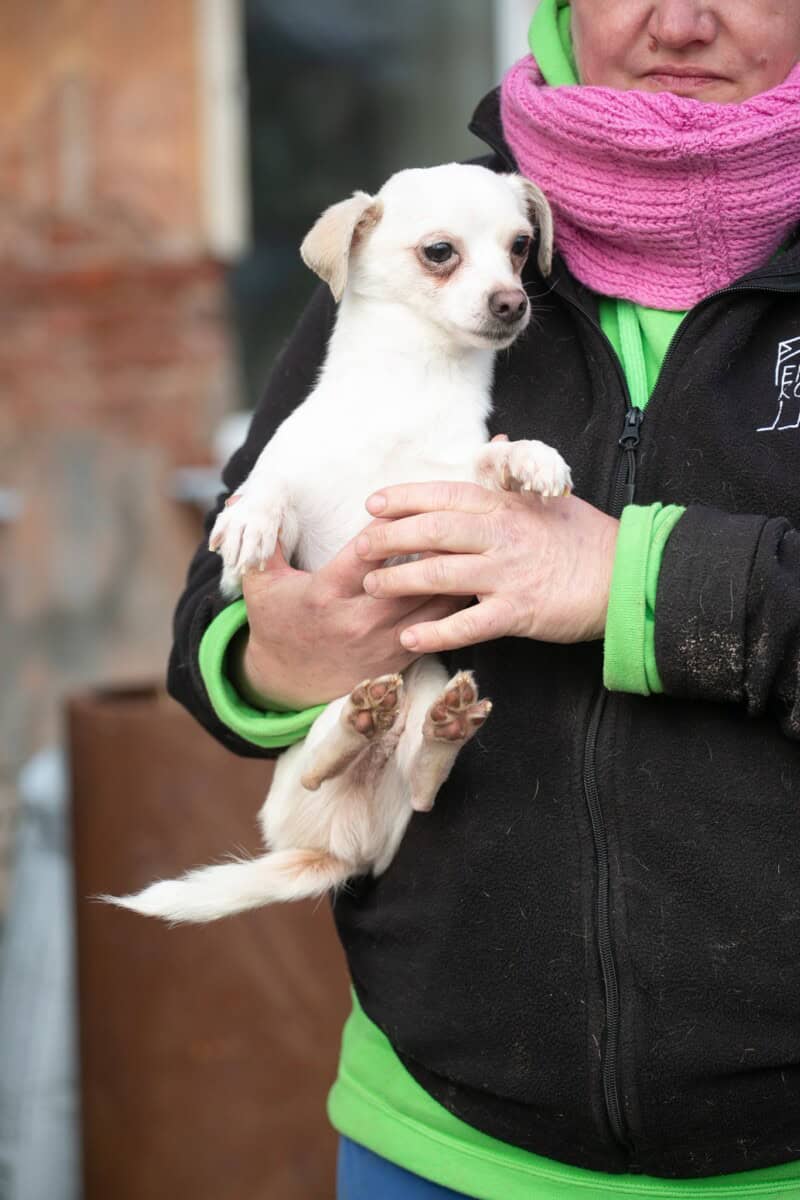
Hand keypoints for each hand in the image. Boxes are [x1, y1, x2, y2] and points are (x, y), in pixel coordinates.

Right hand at [236, 523, 465, 709]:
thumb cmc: (278, 623)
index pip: (366, 554)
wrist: (289, 684)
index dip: (390, 527)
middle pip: (409, 578)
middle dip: (434, 548)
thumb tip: (239, 496)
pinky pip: (439, 628)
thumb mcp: (261, 584)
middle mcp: (358, 620)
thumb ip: (261, 540)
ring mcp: (383, 642)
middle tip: (456, 518)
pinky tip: (469, 577)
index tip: (407, 504)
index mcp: (326, 594)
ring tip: (470, 543)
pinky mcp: (400, 658)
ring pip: (432, 604)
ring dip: (453, 574)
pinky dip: (455, 602)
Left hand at [355, 482, 619, 652]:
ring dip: (400, 581)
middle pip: (433, 532)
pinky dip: (435, 632)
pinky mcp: (519, 611)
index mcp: (506, 506)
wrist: (626, 575)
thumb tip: (497, 440)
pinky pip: (467, 624)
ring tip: (372, 586)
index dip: (405, 498)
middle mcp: (502, 535)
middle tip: (360, 547)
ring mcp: (508, 574)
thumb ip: (515, 477)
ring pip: (441, 575)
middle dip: (390, 538)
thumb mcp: (549, 497)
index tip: (373, 504)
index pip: (444, 495)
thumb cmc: (584, 537)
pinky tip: (408, 638)